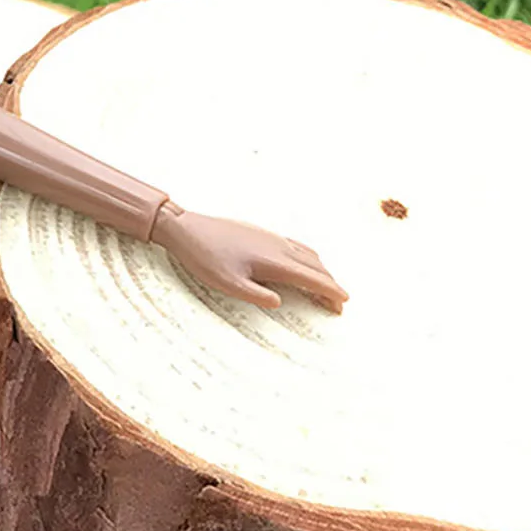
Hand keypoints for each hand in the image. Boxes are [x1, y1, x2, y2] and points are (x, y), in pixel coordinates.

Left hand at [150, 205, 347, 312]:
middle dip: (330, 284)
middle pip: (314, 265)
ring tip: (326, 286)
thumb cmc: (204, 257)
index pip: (311, 277)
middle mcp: (276, 245)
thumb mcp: (226, 283)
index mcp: (272, 260)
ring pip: (306, 253)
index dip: (330, 291)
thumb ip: (255, 295)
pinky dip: (308, 257)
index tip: (344, 303)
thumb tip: (280, 303)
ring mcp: (269, 236)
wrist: (186, 227)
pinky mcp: (261, 232)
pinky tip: (303, 262)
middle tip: (339, 303)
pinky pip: (294, 244)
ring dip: (320, 270)